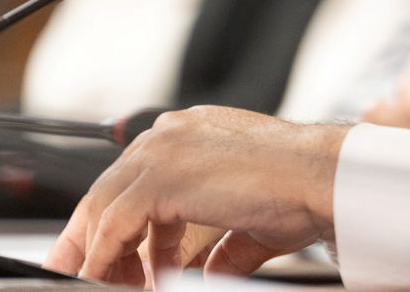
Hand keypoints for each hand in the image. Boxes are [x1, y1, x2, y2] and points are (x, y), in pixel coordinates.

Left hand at [40, 107, 347, 285]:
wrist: (321, 177)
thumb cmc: (302, 191)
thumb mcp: (249, 223)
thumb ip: (221, 246)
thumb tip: (207, 272)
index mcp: (191, 136)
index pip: (133, 180)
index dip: (115, 226)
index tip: (109, 261)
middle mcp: (170, 134)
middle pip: (106, 191)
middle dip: (91, 242)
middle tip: (88, 276)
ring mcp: (162, 150)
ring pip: (102, 207)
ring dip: (99, 257)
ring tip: (105, 286)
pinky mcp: (160, 176)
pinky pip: (113, 226)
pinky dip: (105, 260)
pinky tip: (109, 282)